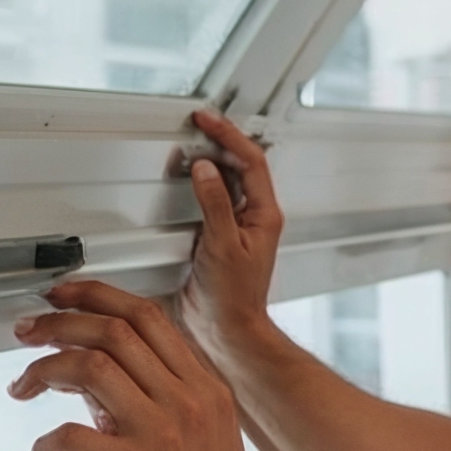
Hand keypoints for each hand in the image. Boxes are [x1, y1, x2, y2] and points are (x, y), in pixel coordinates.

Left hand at [11, 280, 289, 450]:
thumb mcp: (201, 445)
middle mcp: (188, 403)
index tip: (63, 297)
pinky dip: (42, 444)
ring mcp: (161, 435)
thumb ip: (156, 406)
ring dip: (41, 370)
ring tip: (22, 388)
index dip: (98, 298)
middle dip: (59, 321)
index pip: (149, 317)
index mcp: (206, 391)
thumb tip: (94, 382)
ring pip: (88, 367)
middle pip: (115, 330)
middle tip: (27, 332)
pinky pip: (68, 435)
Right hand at [180, 109, 283, 359]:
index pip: (251, 161)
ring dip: (209, 160)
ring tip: (189, 146)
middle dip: (220, 142)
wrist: (227, 329)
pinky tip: (185, 179)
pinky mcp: (218, 235)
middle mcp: (254, 217)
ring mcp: (237, 225)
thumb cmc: (235, 298)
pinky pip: (210, 198)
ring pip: (226, 179)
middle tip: (197, 126)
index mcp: (265, 215)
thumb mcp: (223, 245)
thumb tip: (206, 170)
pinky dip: (197, 183)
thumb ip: (214, 204)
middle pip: (241, 164)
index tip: (207, 121)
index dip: (229, 136)